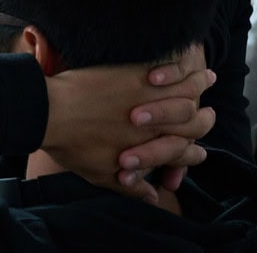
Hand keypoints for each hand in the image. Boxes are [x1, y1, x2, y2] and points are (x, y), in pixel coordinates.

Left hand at [40, 45, 213, 201]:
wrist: (48, 112)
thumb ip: (131, 188)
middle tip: (208, 112)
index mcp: (148, 149)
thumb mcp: (100, 174)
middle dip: (204, 118)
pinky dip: (183, 64)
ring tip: (209, 77)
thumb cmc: (70, 145)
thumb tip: (153, 199)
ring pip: (190, 90)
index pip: (186, 153)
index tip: (197, 152)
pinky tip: (188, 58)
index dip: (193, 154)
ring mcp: (150, 95)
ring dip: (202, 84)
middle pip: (196, 121)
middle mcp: (156, 123)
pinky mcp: (138, 71)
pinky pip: (171, 66)